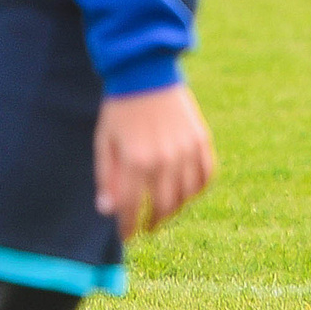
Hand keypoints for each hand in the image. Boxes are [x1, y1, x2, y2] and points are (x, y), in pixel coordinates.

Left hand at [94, 84, 215, 241]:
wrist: (147, 74)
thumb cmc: (119, 110)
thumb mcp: (104, 143)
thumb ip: (107, 178)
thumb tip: (108, 209)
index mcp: (136, 161)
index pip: (133, 208)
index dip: (129, 227)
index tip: (127, 236)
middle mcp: (165, 159)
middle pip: (163, 206)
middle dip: (153, 223)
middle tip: (146, 228)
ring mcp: (187, 149)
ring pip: (187, 195)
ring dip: (175, 210)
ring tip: (165, 214)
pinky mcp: (201, 140)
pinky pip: (206, 174)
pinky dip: (198, 189)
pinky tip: (187, 194)